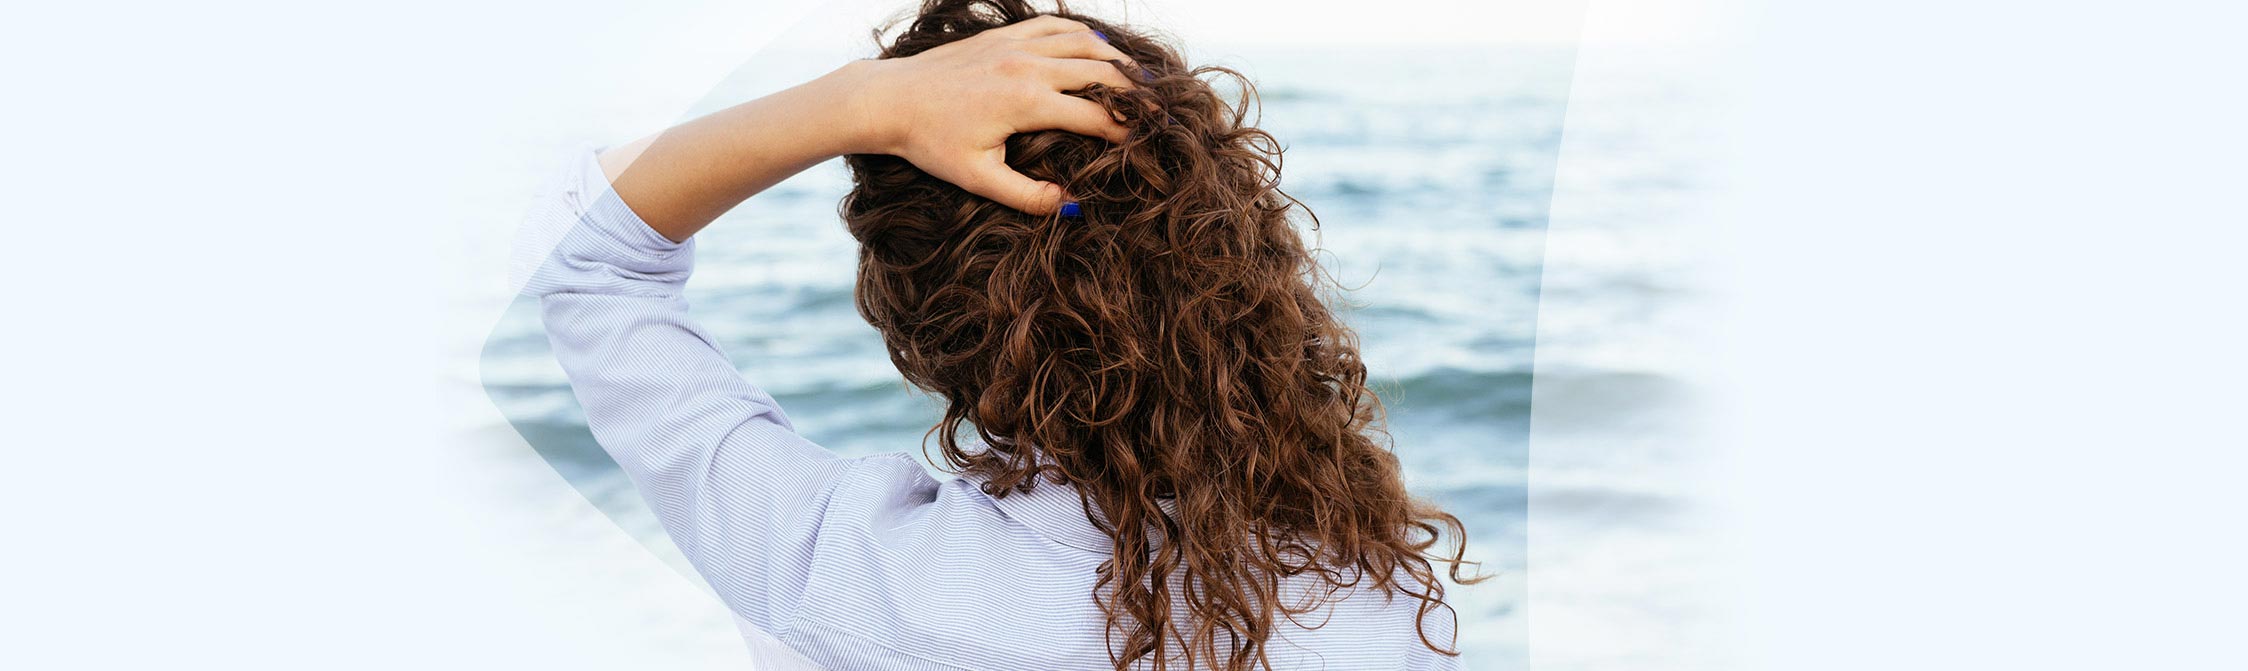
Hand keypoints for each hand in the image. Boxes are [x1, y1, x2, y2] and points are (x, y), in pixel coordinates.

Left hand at [845, 15, 1139, 214]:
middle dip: (1133, 92)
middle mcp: (1027, 65)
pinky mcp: (1003, 33)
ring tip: (1137, 78)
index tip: (1145, 143)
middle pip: (1100, 72)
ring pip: (1084, 41)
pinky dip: (1083, 34)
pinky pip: (1056, 24)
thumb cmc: (930, 143)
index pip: (1095, 114)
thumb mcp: (978, 178)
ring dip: (1116, 58)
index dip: (1125, 130)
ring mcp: (1015, 44)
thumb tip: (1069, 202)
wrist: (889, 99)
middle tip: (1156, 109)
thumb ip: (1027, 194)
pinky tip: (1097, 46)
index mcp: (1026, 102)